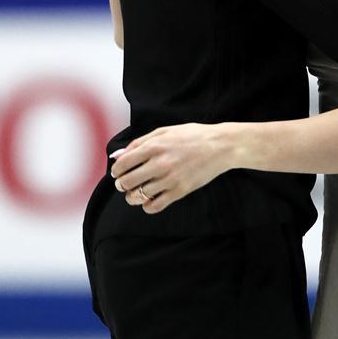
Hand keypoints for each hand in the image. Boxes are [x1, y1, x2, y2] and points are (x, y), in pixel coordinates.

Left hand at [109, 122, 233, 212]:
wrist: (220, 146)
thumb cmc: (193, 136)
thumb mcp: (165, 131)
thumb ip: (140, 142)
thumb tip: (118, 155)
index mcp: (154, 146)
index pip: (123, 164)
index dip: (116, 171)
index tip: (118, 173)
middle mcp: (160, 163)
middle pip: (128, 181)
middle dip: (122, 185)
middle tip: (124, 184)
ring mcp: (170, 179)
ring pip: (139, 196)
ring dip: (132, 197)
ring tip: (135, 193)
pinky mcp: (180, 191)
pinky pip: (155, 206)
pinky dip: (147, 206)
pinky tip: (149, 200)